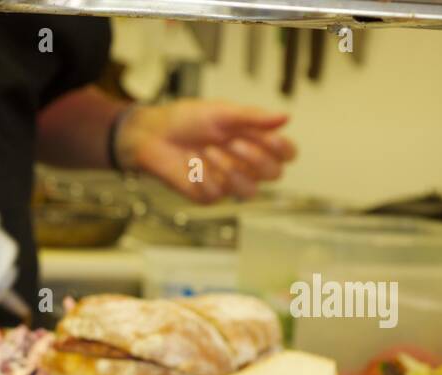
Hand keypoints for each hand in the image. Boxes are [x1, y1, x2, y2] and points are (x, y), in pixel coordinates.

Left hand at [115, 100, 296, 202]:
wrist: (155, 134)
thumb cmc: (187, 120)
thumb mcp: (222, 112)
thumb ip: (253, 117)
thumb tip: (286, 117)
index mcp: (255, 141)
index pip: (286, 154)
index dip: (282, 149)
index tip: (269, 136)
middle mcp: (245, 163)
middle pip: (274, 174)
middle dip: (256, 159)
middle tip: (233, 142)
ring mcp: (228, 181)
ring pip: (250, 191)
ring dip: (231, 170)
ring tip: (208, 151)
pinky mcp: (208, 194)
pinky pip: (217, 194)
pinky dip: (203, 176)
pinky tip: (191, 164)